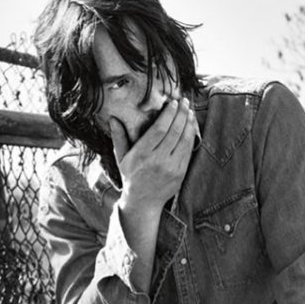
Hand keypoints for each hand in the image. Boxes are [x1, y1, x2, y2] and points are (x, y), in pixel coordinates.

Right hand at [110, 97, 196, 214]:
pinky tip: (191, 125)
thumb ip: (118, 137)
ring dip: (189, 123)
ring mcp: (171, 168)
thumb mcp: (121, 158)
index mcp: (141, 155)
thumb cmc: (131, 177)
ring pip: (184, 140)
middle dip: (181, 114)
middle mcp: (157, 161)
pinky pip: (189, 150)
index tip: (173, 102)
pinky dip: (192, 136)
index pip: (158, 130)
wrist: (143, 202)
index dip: (168, 114)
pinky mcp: (180, 173)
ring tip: (190, 110)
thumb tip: (113, 118)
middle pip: (173, 132)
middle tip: (184, 101)